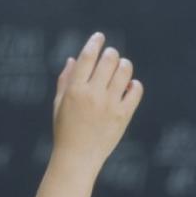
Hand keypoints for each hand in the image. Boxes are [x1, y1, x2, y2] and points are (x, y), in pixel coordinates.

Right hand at [52, 33, 142, 169]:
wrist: (77, 159)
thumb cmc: (65, 131)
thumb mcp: (59, 105)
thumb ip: (65, 81)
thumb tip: (73, 59)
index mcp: (74, 90)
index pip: (87, 57)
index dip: (94, 43)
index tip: (99, 37)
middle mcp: (92, 95)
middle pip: (109, 60)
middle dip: (111, 54)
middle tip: (111, 56)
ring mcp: (109, 105)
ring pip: (124, 71)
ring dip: (124, 65)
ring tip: (121, 67)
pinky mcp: (123, 115)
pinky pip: (136, 90)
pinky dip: (134, 85)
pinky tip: (128, 86)